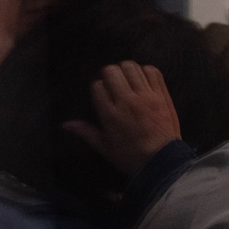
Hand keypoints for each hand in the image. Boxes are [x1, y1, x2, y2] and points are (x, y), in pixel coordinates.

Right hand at [63, 61, 181, 173]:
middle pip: (111, 70)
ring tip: (128, 80)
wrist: (163, 162)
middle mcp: (127, 100)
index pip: (97, 86)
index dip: (98, 87)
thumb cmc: (132, 157)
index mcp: (110, 114)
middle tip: (114, 84)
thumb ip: (86, 132)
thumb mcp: (105, 148)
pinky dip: (146, 71)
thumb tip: (65, 124)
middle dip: (109, 75)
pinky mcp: (161, 95)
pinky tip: (143, 80)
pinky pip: (152, 71)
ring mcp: (146, 96)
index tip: (102, 94)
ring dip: (126, 70)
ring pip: (131, 66)